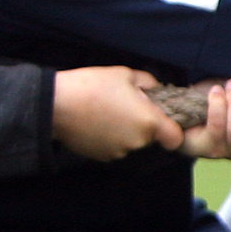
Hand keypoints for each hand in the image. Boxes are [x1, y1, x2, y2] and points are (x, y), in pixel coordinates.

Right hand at [50, 66, 186, 161]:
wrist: (55, 104)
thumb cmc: (93, 86)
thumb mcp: (125, 75)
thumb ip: (148, 83)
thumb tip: (156, 89)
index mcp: (149, 122)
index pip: (175, 138)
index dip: (171, 130)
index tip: (161, 119)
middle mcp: (137, 142)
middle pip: (150, 137)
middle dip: (143, 124)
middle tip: (126, 107)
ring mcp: (119, 151)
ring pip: (132, 142)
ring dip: (126, 131)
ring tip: (107, 113)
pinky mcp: (101, 156)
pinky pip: (114, 147)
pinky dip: (110, 138)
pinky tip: (97, 123)